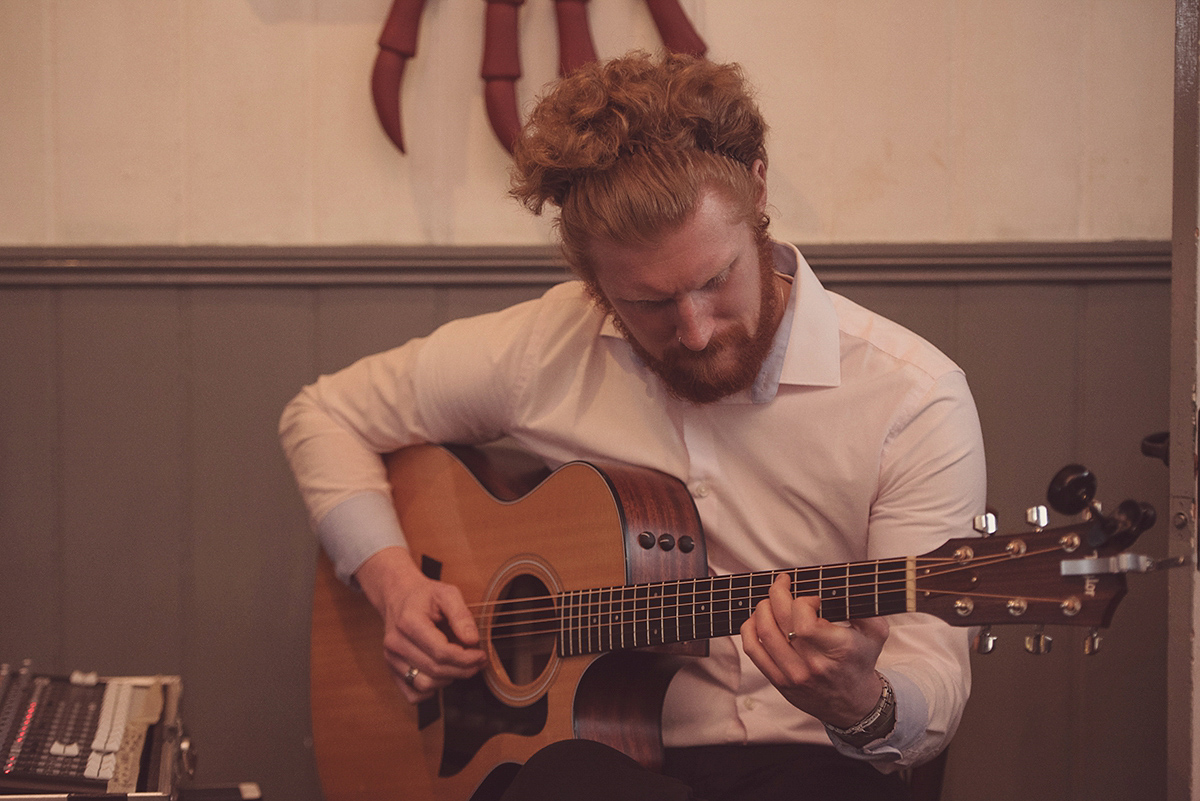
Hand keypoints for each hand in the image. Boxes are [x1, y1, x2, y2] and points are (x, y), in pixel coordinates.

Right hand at [354, 546, 487, 702]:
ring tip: (460, 666)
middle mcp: (396, 643)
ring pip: (424, 684)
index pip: (440, 652)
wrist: (399, 597)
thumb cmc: (425, 596)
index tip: (481, 654)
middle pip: (435, 670)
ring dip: (449, 679)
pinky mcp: (392, 670)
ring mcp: (391, 659)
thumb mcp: (447, 593)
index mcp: (408, 622)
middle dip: (463, 669)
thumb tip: (472, 640)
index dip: (465, 658)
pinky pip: (412, 694)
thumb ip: (461, 615)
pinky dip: (430, 691)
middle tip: (478, 661)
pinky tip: (442, 675)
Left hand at [741, 573, 888, 727]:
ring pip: (763, 633)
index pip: (805, 623)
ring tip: (771, 600)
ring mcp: (793, 674)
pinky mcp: (779, 681)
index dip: (803, 603)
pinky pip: (753, 651)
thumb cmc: (861, 661)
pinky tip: (757, 618)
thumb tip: (842, 588)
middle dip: (777, 593)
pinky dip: (749, 629)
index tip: (813, 600)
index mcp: (838, 650)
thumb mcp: (876, 633)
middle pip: (779, 622)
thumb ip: (864, 607)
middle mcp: (813, 664)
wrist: (854, 704)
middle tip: (783, 583)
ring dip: (762, 608)